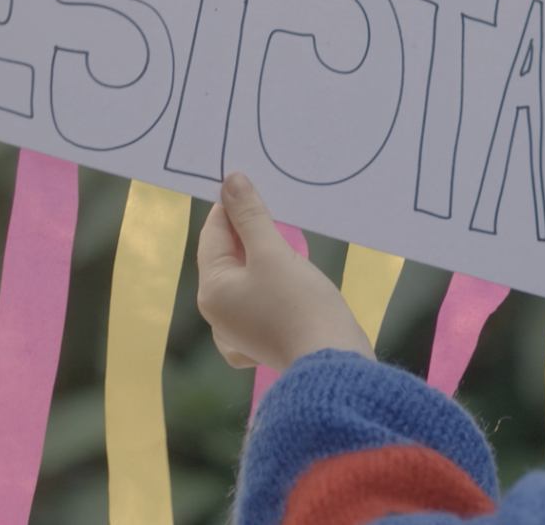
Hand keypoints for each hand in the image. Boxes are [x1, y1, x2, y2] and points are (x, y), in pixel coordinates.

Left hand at [196, 173, 373, 371]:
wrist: (332, 363)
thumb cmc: (300, 305)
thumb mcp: (272, 252)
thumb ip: (249, 216)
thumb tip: (231, 181)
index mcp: (212, 290)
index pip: (213, 234)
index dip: (231, 206)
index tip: (252, 184)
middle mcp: (218, 314)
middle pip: (228, 258)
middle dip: (249, 232)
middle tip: (275, 207)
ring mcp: (240, 332)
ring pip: (244, 280)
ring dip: (263, 258)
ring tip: (286, 240)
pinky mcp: (263, 343)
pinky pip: (259, 304)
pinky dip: (271, 287)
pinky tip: (286, 280)